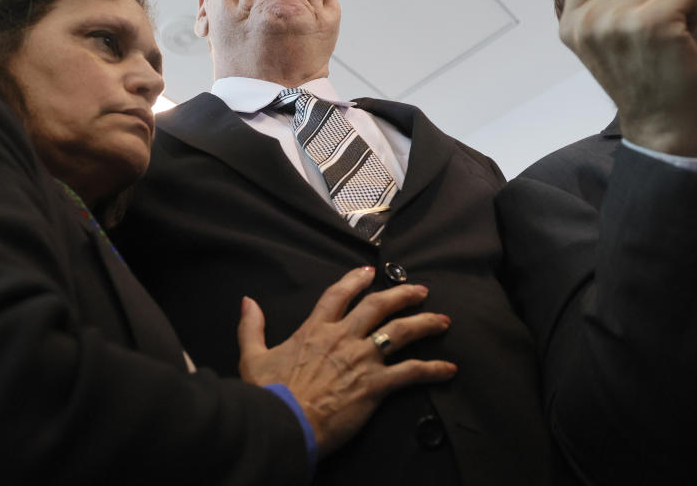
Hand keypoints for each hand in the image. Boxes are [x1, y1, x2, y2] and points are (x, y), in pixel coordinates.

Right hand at [236, 266, 455, 456]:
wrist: (282, 425)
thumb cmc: (267, 395)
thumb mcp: (252, 357)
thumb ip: (251, 327)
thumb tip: (247, 302)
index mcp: (315, 330)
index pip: (338, 294)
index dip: (354, 280)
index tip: (368, 271)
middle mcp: (343, 337)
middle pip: (378, 306)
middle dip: (403, 294)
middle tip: (420, 290)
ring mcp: (362, 359)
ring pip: (400, 331)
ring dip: (425, 323)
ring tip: (443, 321)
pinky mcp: (375, 384)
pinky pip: (411, 372)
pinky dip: (432, 369)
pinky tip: (448, 368)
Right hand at [559, 0, 696, 156]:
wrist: (663, 127)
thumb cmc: (646, 81)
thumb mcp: (613, 36)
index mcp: (572, 25)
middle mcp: (589, 21)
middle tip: (658, 32)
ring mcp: (618, 21)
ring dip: (677, 4)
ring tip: (670, 41)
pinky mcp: (653, 23)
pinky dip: (694, 11)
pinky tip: (684, 41)